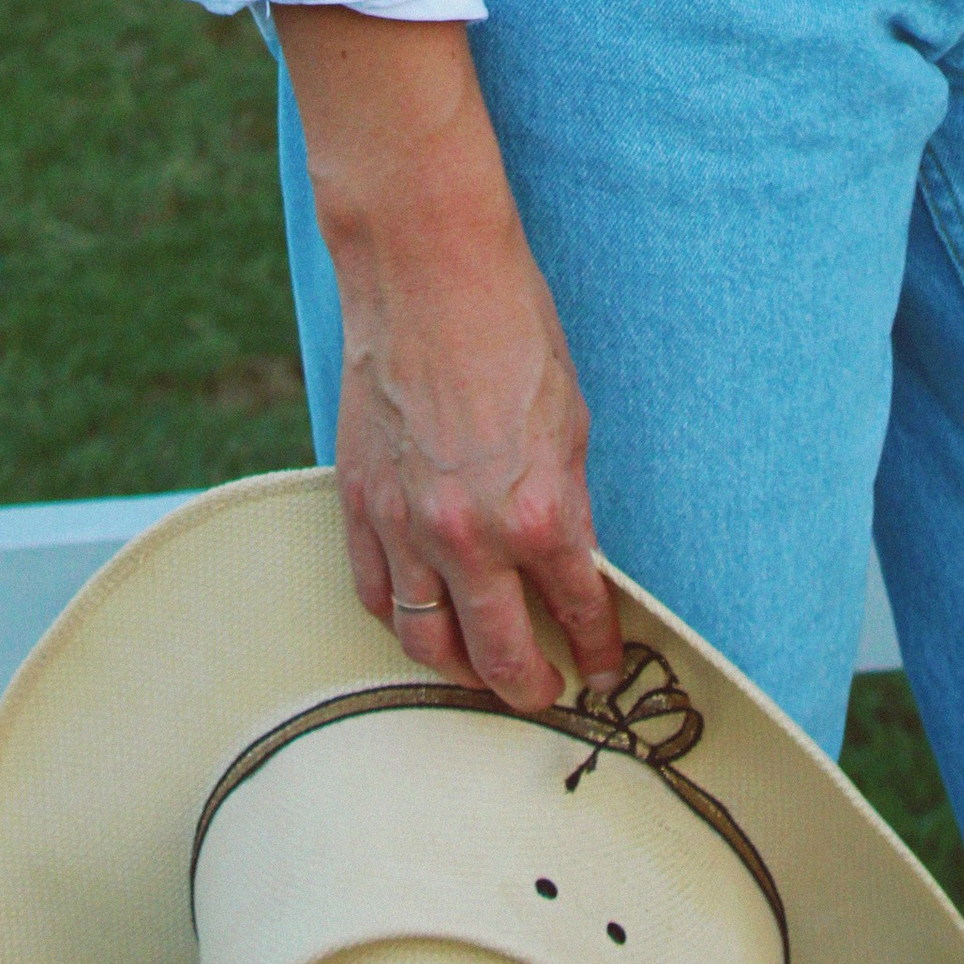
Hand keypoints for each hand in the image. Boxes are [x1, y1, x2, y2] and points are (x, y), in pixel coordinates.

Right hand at [274, 6, 624, 711]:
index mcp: (542, 514)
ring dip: (461, 671)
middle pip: (502, 659)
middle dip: (533, 687)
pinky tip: (422, 620)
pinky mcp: (358, 504)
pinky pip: (376, 597)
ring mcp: (407, 527)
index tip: (605, 669)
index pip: (581, 615)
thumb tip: (566, 563)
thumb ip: (566, 506)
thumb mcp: (572, 424)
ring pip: (429, 646)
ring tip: (481, 672)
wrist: (429, 272)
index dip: (600, 652)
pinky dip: (401, 622)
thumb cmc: (513, 330)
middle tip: (548, 691)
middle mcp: (472, 537)